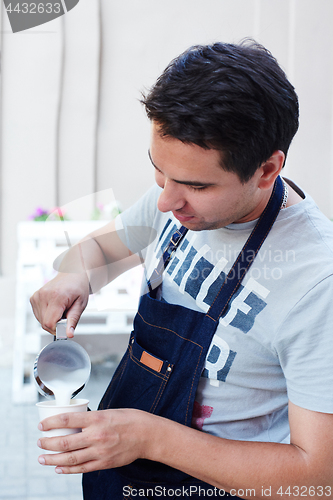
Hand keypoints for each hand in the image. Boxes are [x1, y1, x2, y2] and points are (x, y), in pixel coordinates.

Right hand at [30, 272, 89, 336]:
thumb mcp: (81, 304)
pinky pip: (38, 315)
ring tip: (61, 309)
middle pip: (44, 323)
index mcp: (56, 296)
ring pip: (40, 320)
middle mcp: (44, 295)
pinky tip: (54, 307)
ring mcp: (37, 295)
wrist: (72, 273)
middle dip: (56, 325)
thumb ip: (73, 320)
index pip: (49, 323)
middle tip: (66, 315)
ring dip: (51, 320)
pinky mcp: (33, 297)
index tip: (66, 326)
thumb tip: (68, 334)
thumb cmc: (78, 287)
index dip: (58, 329)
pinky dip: (46, 315)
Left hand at [37, 409, 153, 473]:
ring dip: (53, 459)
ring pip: (70, 458)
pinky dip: (68, 470)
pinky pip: (82, 468)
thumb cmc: (130, 420)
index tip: (41, 425)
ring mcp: (100, 451)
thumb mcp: (109, 412)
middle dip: (48, 443)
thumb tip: (75, 422)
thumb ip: (92, 418)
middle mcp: (96, 435)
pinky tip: (59, 469)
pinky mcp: (104, 463)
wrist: (147, 435)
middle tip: (40, 442)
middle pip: (65, 442)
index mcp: (97, 418)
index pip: (68, 419)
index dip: (51, 423)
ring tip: (43, 458)